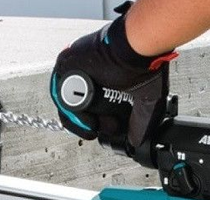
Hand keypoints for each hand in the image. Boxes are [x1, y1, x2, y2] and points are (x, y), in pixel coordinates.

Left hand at [50, 1, 176, 154]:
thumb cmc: (144, 65)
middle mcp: (88, 75)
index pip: (94, 109)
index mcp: (105, 79)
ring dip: (84, 123)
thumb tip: (137, 141)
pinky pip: (62, 98)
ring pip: (68, 107)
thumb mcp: (147, 102)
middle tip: (107, 129)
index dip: (102, 124)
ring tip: (98, 127)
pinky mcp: (65, 68)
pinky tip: (91, 120)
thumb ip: (140, 123)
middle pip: (79, 110)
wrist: (136, 48)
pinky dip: (75, 114)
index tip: (113, 129)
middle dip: (92, 126)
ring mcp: (75, 71)